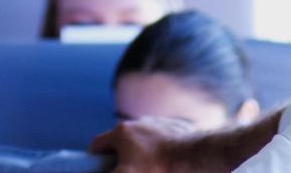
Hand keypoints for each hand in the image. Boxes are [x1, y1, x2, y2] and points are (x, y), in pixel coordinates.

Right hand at [92, 116, 212, 171]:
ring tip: (152, 168)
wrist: (195, 158)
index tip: (99, 169)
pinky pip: (163, 139)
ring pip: (143, 140)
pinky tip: (168, 163)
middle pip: (121, 142)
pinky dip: (162, 150)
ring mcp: (158, 123)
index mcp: (122, 132)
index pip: (98, 144)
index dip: (95, 159)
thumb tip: (107, 172)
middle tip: (130, 170)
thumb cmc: (158, 168)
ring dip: (142, 153)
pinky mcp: (177, 128)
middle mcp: (138, 122)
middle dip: (122, 157)